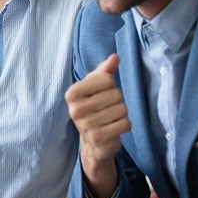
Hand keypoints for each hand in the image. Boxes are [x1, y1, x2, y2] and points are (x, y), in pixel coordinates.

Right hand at [65, 54, 129, 197]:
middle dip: (117, 100)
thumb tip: (115, 57)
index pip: (106, 79)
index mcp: (72, 93)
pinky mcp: (98, 138)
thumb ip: (104, 71)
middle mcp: (75, 110)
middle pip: (116, 94)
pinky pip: (125, 124)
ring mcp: (86, 125)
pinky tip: (114, 128)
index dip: (110, 85)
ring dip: (121, 113)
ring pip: (122, 109)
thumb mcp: (95, 87)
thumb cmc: (94, 107)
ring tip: (110, 118)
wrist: (93, 140)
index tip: (101, 93)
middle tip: (107, 108)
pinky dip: (125, 125)